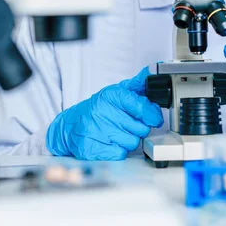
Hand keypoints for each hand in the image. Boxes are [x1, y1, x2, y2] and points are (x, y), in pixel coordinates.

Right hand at [46, 67, 163, 159]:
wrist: (71, 125)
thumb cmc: (98, 109)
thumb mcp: (116, 92)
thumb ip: (137, 84)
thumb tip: (153, 71)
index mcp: (111, 96)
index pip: (142, 107)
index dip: (152, 115)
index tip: (154, 118)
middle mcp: (104, 112)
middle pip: (141, 128)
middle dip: (139, 128)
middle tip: (128, 124)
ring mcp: (97, 130)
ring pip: (133, 143)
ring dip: (129, 140)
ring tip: (118, 133)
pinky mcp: (92, 148)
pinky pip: (120, 154)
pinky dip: (118, 150)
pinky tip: (110, 143)